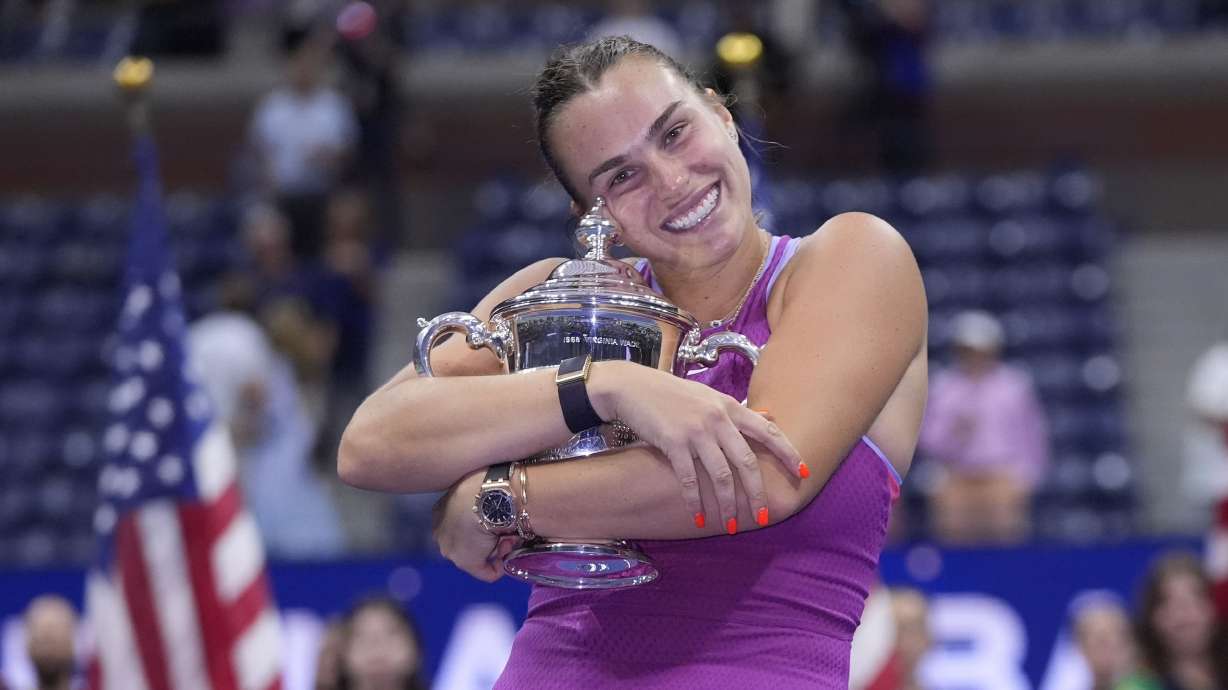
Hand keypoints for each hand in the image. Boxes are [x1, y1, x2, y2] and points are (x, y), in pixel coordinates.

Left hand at [433, 471, 519, 581]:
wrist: (486, 496)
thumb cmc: (483, 484)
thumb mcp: (474, 486)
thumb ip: (475, 499)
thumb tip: (490, 506)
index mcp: (440, 511)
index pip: (458, 524)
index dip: (477, 524)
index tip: (494, 518)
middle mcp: (441, 531)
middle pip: (467, 540)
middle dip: (485, 539)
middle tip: (503, 529)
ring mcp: (451, 548)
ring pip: (477, 554)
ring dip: (496, 548)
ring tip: (508, 535)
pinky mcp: (467, 562)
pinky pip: (485, 572)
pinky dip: (497, 568)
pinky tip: (505, 558)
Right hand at [589, 361, 803, 532]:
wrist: (632, 387)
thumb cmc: (671, 393)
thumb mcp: (709, 397)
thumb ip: (736, 411)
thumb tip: (769, 417)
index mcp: (729, 407)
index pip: (768, 431)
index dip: (788, 453)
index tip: (803, 473)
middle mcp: (717, 418)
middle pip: (747, 462)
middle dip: (757, 493)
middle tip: (762, 516)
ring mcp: (695, 431)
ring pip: (721, 476)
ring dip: (728, 505)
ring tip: (731, 526)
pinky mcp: (673, 443)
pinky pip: (690, 479)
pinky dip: (695, 502)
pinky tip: (698, 518)